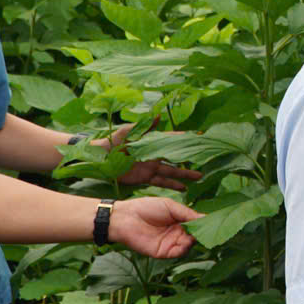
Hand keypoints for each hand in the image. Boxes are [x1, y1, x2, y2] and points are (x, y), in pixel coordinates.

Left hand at [72, 127, 200, 191]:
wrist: (97, 159)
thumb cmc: (111, 142)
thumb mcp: (126, 132)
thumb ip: (143, 126)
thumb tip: (159, 115)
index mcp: (150, 141)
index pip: (171, 139)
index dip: (184, 139)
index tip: (200, 137)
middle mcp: (153, 154)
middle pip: (175, 157)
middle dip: (190, 159)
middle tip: (206, 161)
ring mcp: (150, 167)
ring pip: (172, 171)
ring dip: (185, 174)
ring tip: (200, 177)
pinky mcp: (145, 178)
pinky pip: (162, 182)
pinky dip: (172, 185)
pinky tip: (184, 188)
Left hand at [110, 194, 202, 258]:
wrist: (126, 218)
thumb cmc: (146, 207)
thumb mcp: (171, 206)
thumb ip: (188, 213)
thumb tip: (206, 218)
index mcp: (178, 221)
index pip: (196, 224)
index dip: (205, 224)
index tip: (215, 221)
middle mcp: (176, 233)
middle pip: (195, 236)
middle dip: (202, 233)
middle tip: (211, 229)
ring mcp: (170, 243)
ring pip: (189, 245)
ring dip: (195, 240)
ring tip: (198, 234)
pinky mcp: (163, 252)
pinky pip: (178, 253)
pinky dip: (185, 248)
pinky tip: (188, 241)